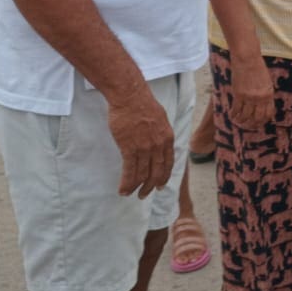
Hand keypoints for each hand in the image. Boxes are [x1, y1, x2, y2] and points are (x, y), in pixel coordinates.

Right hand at [108, 83, 175, 197]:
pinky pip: (130, 171)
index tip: (159, 185)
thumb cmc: (142, 103)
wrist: (130, 96)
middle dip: (150, 186)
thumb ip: (161, 133)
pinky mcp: (130, 148)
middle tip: (144, 194)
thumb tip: (160, 142)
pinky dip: (127, 183)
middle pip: (156, 172)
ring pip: (142, 174)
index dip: (163, 177)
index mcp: (167, 138)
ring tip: (130, 194)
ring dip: (136, 187)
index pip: (168, 163)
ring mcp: (145, 148)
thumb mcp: (160, 118)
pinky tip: (123, 189)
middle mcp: (158, 145)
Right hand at [229, 54, 273, 130]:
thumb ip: (265, 94)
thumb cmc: (257, 68)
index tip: (259, 122)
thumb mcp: (266, 82)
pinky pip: (236, 109)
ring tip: (238, 122)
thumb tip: (263, 105)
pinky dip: (234, 114)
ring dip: (241, 121)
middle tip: (248, 125)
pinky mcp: (239, 94)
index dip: (263, 120)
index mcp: (269, 94)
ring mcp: (249, 97)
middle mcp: (260, 98)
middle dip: (253, 124)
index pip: (268, 113)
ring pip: (245, 116)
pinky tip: (232, 115)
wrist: (247, 59)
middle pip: (257, 117)